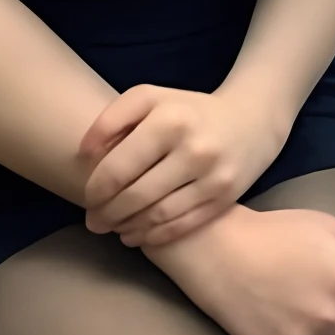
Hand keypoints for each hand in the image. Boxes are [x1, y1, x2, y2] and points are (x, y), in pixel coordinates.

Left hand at [79, 81, 288, 244]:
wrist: (251, 119)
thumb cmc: (188, 110)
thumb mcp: (151, 98)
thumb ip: (113, 118)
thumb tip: (84, 154)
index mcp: (170, 119)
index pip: (119, 168)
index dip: (96, 190)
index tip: (87, 197)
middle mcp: (195, 148)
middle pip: (136, 196)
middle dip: (107, 214)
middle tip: (93, 221)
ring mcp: (213, 176)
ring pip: (157, 216)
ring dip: (128, 227)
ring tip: (113, 228)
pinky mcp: (226, 197)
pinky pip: (182, 225)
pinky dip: (154, 235)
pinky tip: (138, 234)